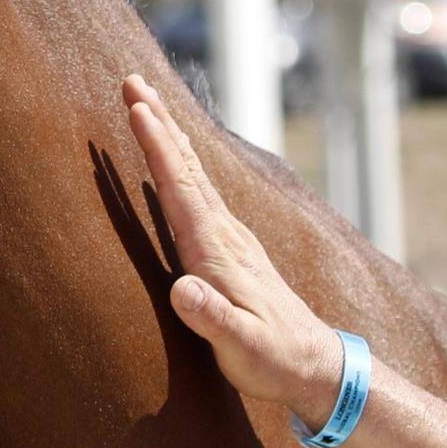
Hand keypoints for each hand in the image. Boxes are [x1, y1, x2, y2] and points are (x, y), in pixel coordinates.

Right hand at [123, 74, 346, 421]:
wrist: (313, 366)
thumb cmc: (273, 361)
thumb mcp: (242, 348)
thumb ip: (213, 319)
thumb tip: (183, 290)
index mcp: (217, 251)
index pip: (182, 189)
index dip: (157, 148)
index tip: (137, 108)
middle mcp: (224, 234)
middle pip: (186, 168)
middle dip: (159, 123)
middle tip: (132, 81)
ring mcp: (230, 238)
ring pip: (193, 175)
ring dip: (168, 137)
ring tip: (147, 104)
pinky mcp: (230, 248)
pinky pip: (198, 193)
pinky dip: (181, 166)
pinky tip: (175, 161)